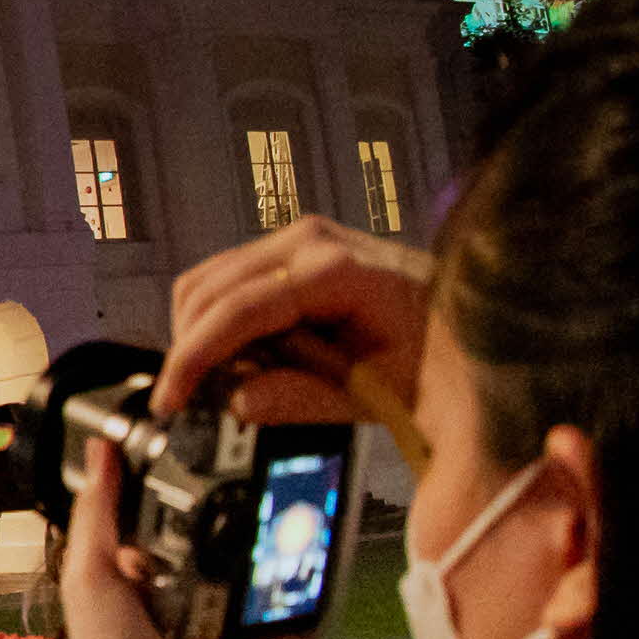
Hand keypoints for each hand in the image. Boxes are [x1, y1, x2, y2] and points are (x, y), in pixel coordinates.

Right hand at [154, 216, 434, 432]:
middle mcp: (308, 240)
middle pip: (208, 289)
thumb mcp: (378, 394)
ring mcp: (298, 236)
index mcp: (335, 272)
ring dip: (204, 334)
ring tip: (237, 378)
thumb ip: (305, 400)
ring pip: (208, 281)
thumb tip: (238, 402)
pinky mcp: (293, 245)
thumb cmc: (435, 356)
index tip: (170, 401)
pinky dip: (223, 320)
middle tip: (202, 400)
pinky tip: (252, 354)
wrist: (468, 319)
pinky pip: (231, 279)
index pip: (237, 310)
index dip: (193, 358)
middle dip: (192, 348)